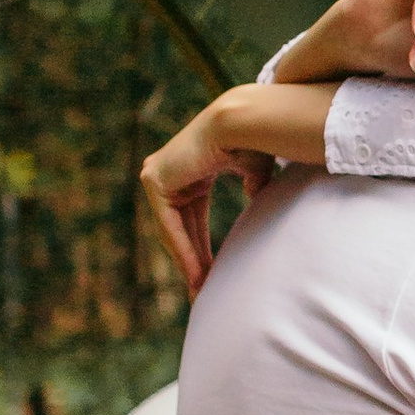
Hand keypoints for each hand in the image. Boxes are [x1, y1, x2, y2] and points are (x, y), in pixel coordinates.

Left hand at [140, 99, 298, 297]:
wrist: (242, 123)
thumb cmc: (252, 141)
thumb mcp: (254, 171)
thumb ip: (255, 186)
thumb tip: (259, 197)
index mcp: (188, 168)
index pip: (189, 218)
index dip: (199, 247)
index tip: (210, 274)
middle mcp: (168, 171)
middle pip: (178, 228)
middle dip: (192, 261)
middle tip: (201, 292)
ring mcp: (157, 175)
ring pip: (172, 231)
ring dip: (188, 263)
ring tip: (201, 291)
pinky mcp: (155, 180)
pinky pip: (169, 226)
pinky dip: (184, 252)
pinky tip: (197, 275)